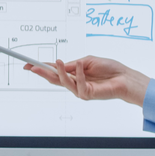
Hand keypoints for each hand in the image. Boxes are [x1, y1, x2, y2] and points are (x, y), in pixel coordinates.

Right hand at [25, 55, 148, 106]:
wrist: (125, 78)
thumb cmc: (110, 69)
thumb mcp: (88, 61)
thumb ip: (73, 64)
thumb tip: (59, 63)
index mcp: (73, 74)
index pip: (54, 71)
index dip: (41, 67)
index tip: (29, 63)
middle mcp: (74, 83)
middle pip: (54, 79)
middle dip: (42, 72)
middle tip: (31, 66)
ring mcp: (80, 90)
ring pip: (64, 82)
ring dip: (59, 72)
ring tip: (57, 61)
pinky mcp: (87, 94)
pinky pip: (79, 84)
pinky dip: (79, 74)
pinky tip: (80, 65)